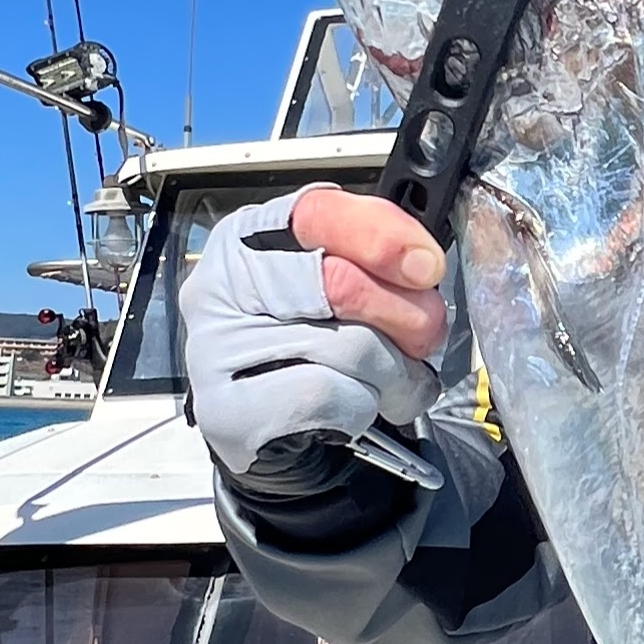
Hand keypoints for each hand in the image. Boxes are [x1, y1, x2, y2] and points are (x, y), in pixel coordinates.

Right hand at [182, 186, 444, 482]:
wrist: (269, 430)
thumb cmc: (309, 349)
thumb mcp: (339, 289)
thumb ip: (374, 262)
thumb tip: (421, 265)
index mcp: (250, 237)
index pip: (317, 213)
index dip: (381, 237)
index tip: (426, 266)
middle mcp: (222, 284)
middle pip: (339, 283)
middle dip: (404, 314)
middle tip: (425, 335)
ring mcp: (218, 348)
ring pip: (347, 347)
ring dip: (391, 372)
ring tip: (385, 381)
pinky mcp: (230, 409)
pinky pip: (330, 396)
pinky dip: (361, 407)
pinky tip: (350, 408)